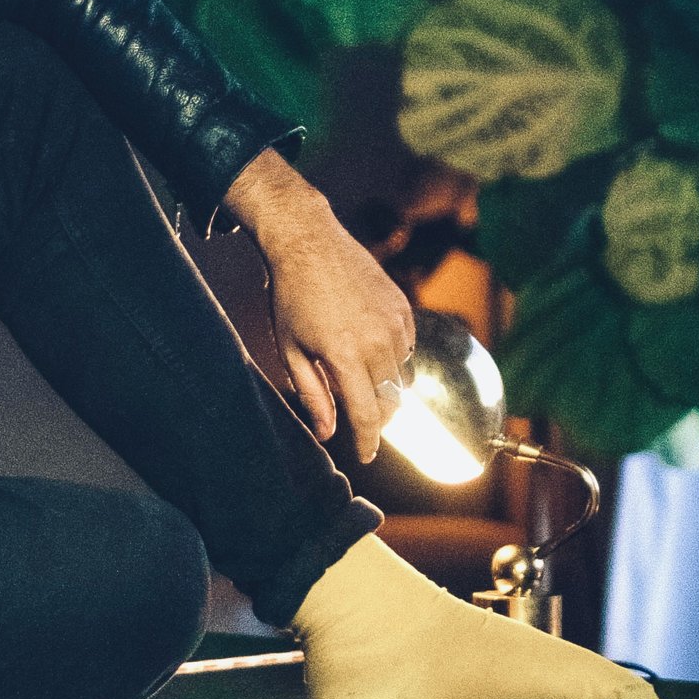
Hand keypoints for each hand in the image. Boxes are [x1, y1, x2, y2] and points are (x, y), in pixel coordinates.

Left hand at [222, 152, 417, 460]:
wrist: (309, 242)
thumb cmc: (291, 296)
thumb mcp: (291, 349)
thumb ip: (313, 393)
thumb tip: (326, 432)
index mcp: (345, 354)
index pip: (366, 414)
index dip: (367, 442)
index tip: (366, 457)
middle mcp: (377, 341)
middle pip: (389, 401)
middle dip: (375, 418)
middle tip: (358, 422)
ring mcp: (395, 323)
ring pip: (401, 377)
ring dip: (383, 387)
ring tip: (356, 377)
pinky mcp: (404, 308)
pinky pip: (407, 350)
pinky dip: (392, 360)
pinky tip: (368, 350)